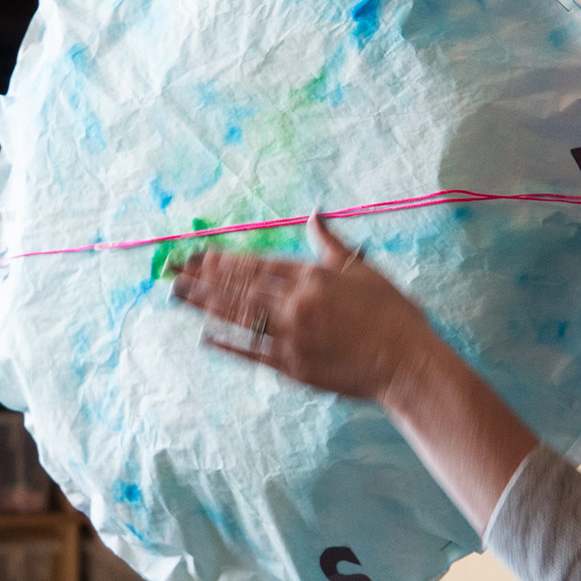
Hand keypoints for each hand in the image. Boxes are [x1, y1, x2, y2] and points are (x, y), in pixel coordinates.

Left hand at [172, 215, 442, 402]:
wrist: (407, 365)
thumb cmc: (394, 316)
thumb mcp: (364, 271)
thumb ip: (331, 244)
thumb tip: (314, 214)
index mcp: (313, 276)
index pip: (258, 264)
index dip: (225, 259)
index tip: (200, 254)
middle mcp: (296, 303)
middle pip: (240, 287)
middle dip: (203, 277)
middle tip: (173, 270)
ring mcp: (291, 336)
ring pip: (238, 316)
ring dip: (205, 304)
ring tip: (178, 294)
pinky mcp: (292, 367)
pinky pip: (252, 352)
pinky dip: (228, 343)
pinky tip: (207, 335)